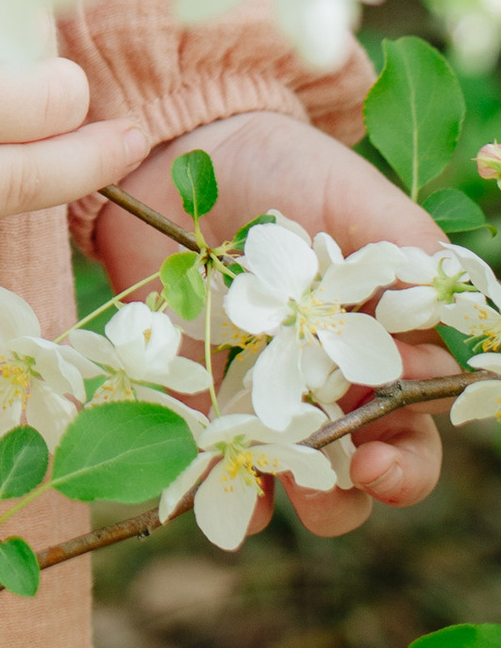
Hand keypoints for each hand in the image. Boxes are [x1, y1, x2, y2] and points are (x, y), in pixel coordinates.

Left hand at [93, 109, 447, 528]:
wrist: (187, 148)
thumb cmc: (287, 168)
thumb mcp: (356, 197)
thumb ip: (407, 252)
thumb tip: (461, 309)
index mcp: (382, 344)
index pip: (418, 411)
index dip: (413, 439)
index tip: (389, 423)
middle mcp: (332, 384)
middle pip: (372, 464)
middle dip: (373, 485)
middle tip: (360, 474)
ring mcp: (266, 397)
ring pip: (303, 480)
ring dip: (306, 499)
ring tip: (287, 485)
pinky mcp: (200, 398)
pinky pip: (214, 463)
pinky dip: (216, 481)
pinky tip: (209, 476)